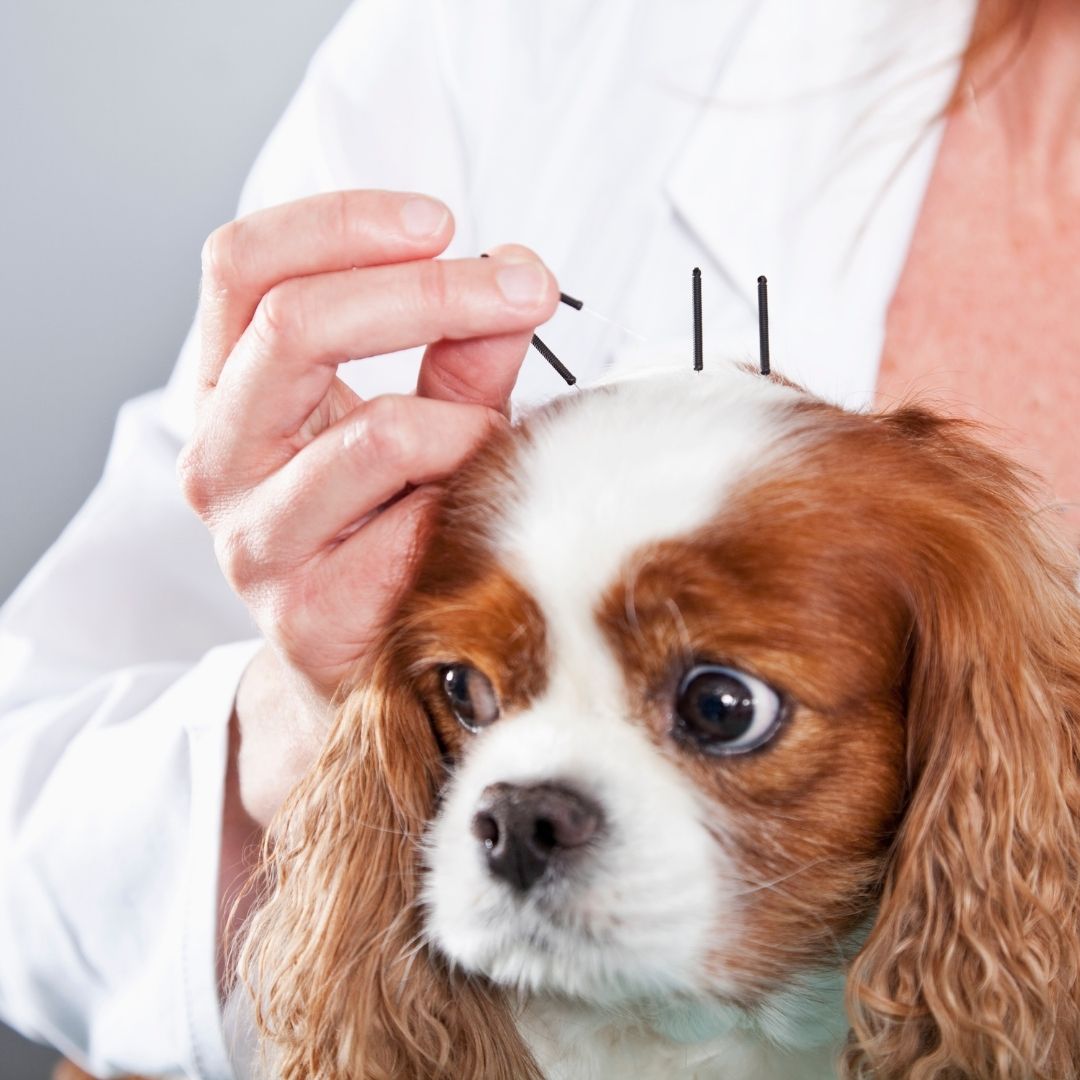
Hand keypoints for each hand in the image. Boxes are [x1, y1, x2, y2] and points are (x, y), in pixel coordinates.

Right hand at [178, 190, 558, 825]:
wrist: (354, 656)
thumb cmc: (380, 522)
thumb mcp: (410, 415)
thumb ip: (458, 349)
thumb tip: (519, 273)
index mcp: (227, 389)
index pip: (242, 267)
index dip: (340, 223)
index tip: (440, 221)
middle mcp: (218, 457)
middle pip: (294, 325)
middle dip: (431, 293)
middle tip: (523, 288)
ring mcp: (253, 539)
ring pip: (377, 432)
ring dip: (468, 425)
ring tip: (493, 445)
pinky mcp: (305, 612)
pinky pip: (415, 526)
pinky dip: (470, 503)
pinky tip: (478, 515)